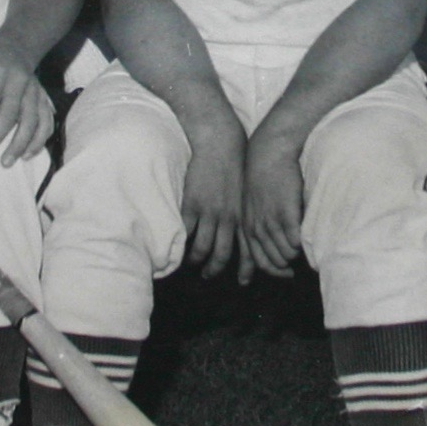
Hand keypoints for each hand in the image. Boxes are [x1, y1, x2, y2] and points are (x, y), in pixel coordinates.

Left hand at [0, 37, 54, 165]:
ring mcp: (34, 91)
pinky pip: (47, 121)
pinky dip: (40, 140)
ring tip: (6, 163)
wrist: (13, 51)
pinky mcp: (44, 99)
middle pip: (10, 115)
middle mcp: (19, 83)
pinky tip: (27, 154)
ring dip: (20, 144)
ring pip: (32, 120)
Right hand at [178, 113, 247, 278]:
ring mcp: (210, 212)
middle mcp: (229, 218)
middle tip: (207, 275)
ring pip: (203, 247)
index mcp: (244, 215)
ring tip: (189, 263)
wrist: (221, 143)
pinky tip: (177, 247)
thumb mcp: (246, 192)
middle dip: (214, 269)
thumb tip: (245, 228)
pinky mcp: (193, 204)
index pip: (249, 249)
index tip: (244, 282)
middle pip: (222, 254)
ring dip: (195, 259)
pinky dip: (181, 243)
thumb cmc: (235, 166)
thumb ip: (245, 212)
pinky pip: (186, 232)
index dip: (248, 269)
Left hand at [238, 128, 306, 281]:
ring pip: (284, 253)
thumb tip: (272, 241)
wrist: (268, 152)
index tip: (286, 274)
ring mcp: (271, 221)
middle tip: (295, 267)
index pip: (259, 260)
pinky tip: (305, 241)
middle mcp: (257, 227)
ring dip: (294, 256)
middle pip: (273, 260)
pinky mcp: (286, 212)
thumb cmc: (263, 176)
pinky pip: (294, 240)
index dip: (273, 271)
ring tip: (301, 251)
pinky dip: (300, 245)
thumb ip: (258, 223)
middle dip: (285, 266)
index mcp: (247, 226)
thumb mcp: (251, 204)